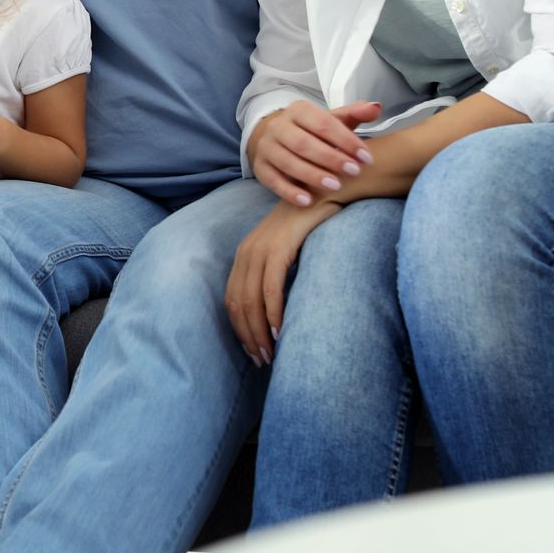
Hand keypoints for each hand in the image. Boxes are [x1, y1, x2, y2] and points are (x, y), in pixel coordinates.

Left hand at [225, 201, 339, 364]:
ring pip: (251, 301)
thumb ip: (275, 273)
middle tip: (261, 360)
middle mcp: (246, 253)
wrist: (321, 192)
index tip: (252, 351)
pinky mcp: (278, 250)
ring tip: (270, 353)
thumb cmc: (308, 225)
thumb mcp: (284, 250)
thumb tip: (277, 308)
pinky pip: (271, 289)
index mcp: (244, 255)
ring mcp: (260, 250)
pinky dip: (273, 314)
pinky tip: (280, 332)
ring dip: (259, 332)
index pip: (232, 300)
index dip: (239, 329)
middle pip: (238, 304)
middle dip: (248, 336)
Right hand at [249, 99, 382, 206]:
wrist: (278, 140)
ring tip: (335, 186)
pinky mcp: (260, 167)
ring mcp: (266, 147)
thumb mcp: (333, 121)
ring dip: (312, 175)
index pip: (323, 124)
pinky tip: (308, 200)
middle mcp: (278, 126)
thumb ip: (354, 115)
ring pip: (287, 161)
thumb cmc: (314, 132)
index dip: (346, 141)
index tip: (367, 158)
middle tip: (354, 172)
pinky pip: (272, 180)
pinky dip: (289, 191)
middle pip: (303, 143)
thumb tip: (375, 107)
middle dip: (331, 158)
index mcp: (298, 110)